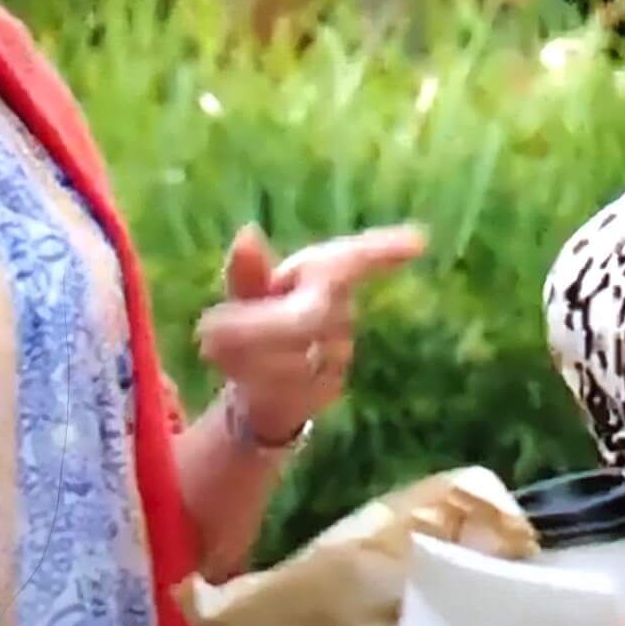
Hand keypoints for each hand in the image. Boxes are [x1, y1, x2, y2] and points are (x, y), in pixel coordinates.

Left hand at [195, 223, 425, 442]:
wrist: (267, 386)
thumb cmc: (262, 319)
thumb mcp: (249, 291)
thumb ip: (247, 271)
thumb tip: (246, 234)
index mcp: (322, 276)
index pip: (356, 259)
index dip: (384, 249)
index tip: (418, 242)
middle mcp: (337, 313)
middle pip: (307, 318)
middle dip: (255, 327)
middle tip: (205, 330)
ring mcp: (336, 355)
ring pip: (292, 357)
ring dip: (243, 356)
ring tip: (212, 347)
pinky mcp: (323, 391)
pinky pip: (285, 386)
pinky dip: (251, 380)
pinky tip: (237, 375)